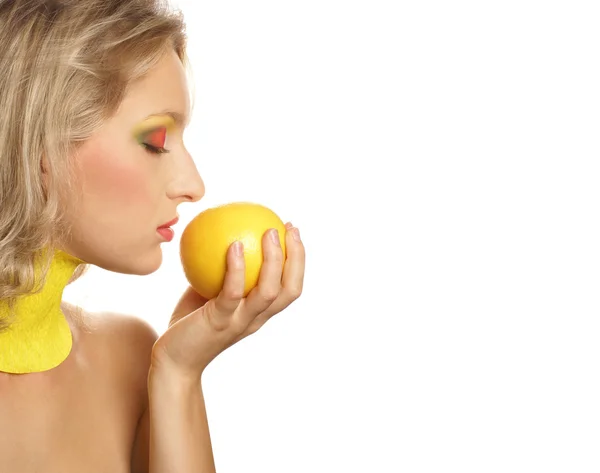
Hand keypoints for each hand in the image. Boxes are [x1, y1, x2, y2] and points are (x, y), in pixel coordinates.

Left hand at [150, 222, 304, 379]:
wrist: (172, 361)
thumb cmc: (190, 323)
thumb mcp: (208, 293)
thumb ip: (220, 271)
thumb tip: (221, 234)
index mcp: (259, 313)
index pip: (290, 288)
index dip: (298, 261)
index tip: (292, 232)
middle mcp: (256, 319)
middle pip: (289, 290)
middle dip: (297, 258)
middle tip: (291, 229)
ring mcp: (239, 322)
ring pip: (268, 292)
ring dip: (274, 260)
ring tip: (270, 233)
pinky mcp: (218, 322)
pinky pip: (232, 293)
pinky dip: (237, 268)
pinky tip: (233, 245)